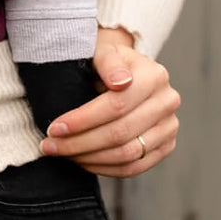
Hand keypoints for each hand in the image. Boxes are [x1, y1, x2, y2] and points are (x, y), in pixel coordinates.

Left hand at [38, 27, 180, 177]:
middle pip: (120, 133)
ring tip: (63, 154)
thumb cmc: (107, 60)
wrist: (125, 69)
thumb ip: (108, 61)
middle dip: (80, 142)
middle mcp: (167, 101)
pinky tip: (83, 161)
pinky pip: (135, 167)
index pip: (116, 105)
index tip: (55, 127)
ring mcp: (169, 127)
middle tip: (50, 145)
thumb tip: (119, 82)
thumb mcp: (103, 50)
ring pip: (128, 154)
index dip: (83, 120)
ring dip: (90, 158)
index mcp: (154, 75)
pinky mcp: (166, 146)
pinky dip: (106, 168)